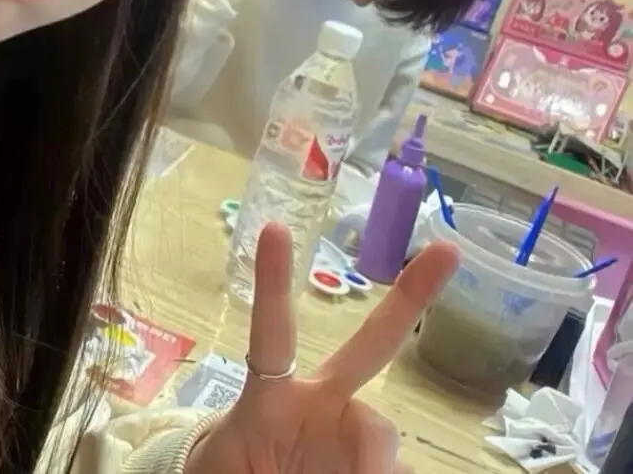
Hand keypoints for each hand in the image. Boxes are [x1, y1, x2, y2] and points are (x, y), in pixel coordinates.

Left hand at [186, 224, 459, 473]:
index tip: (275, 226)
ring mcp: (349, 428)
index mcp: (270, 395)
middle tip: (449, 250)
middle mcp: (318, 399)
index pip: (271, 334)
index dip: (272, 283)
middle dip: (410, 297)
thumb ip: (257, 452)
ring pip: (384, 434)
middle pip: (370, 344)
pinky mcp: (373, 462)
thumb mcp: (228, 469)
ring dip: (374, 466)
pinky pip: (401, 471)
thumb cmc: (231, 470)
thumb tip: (356, 448)